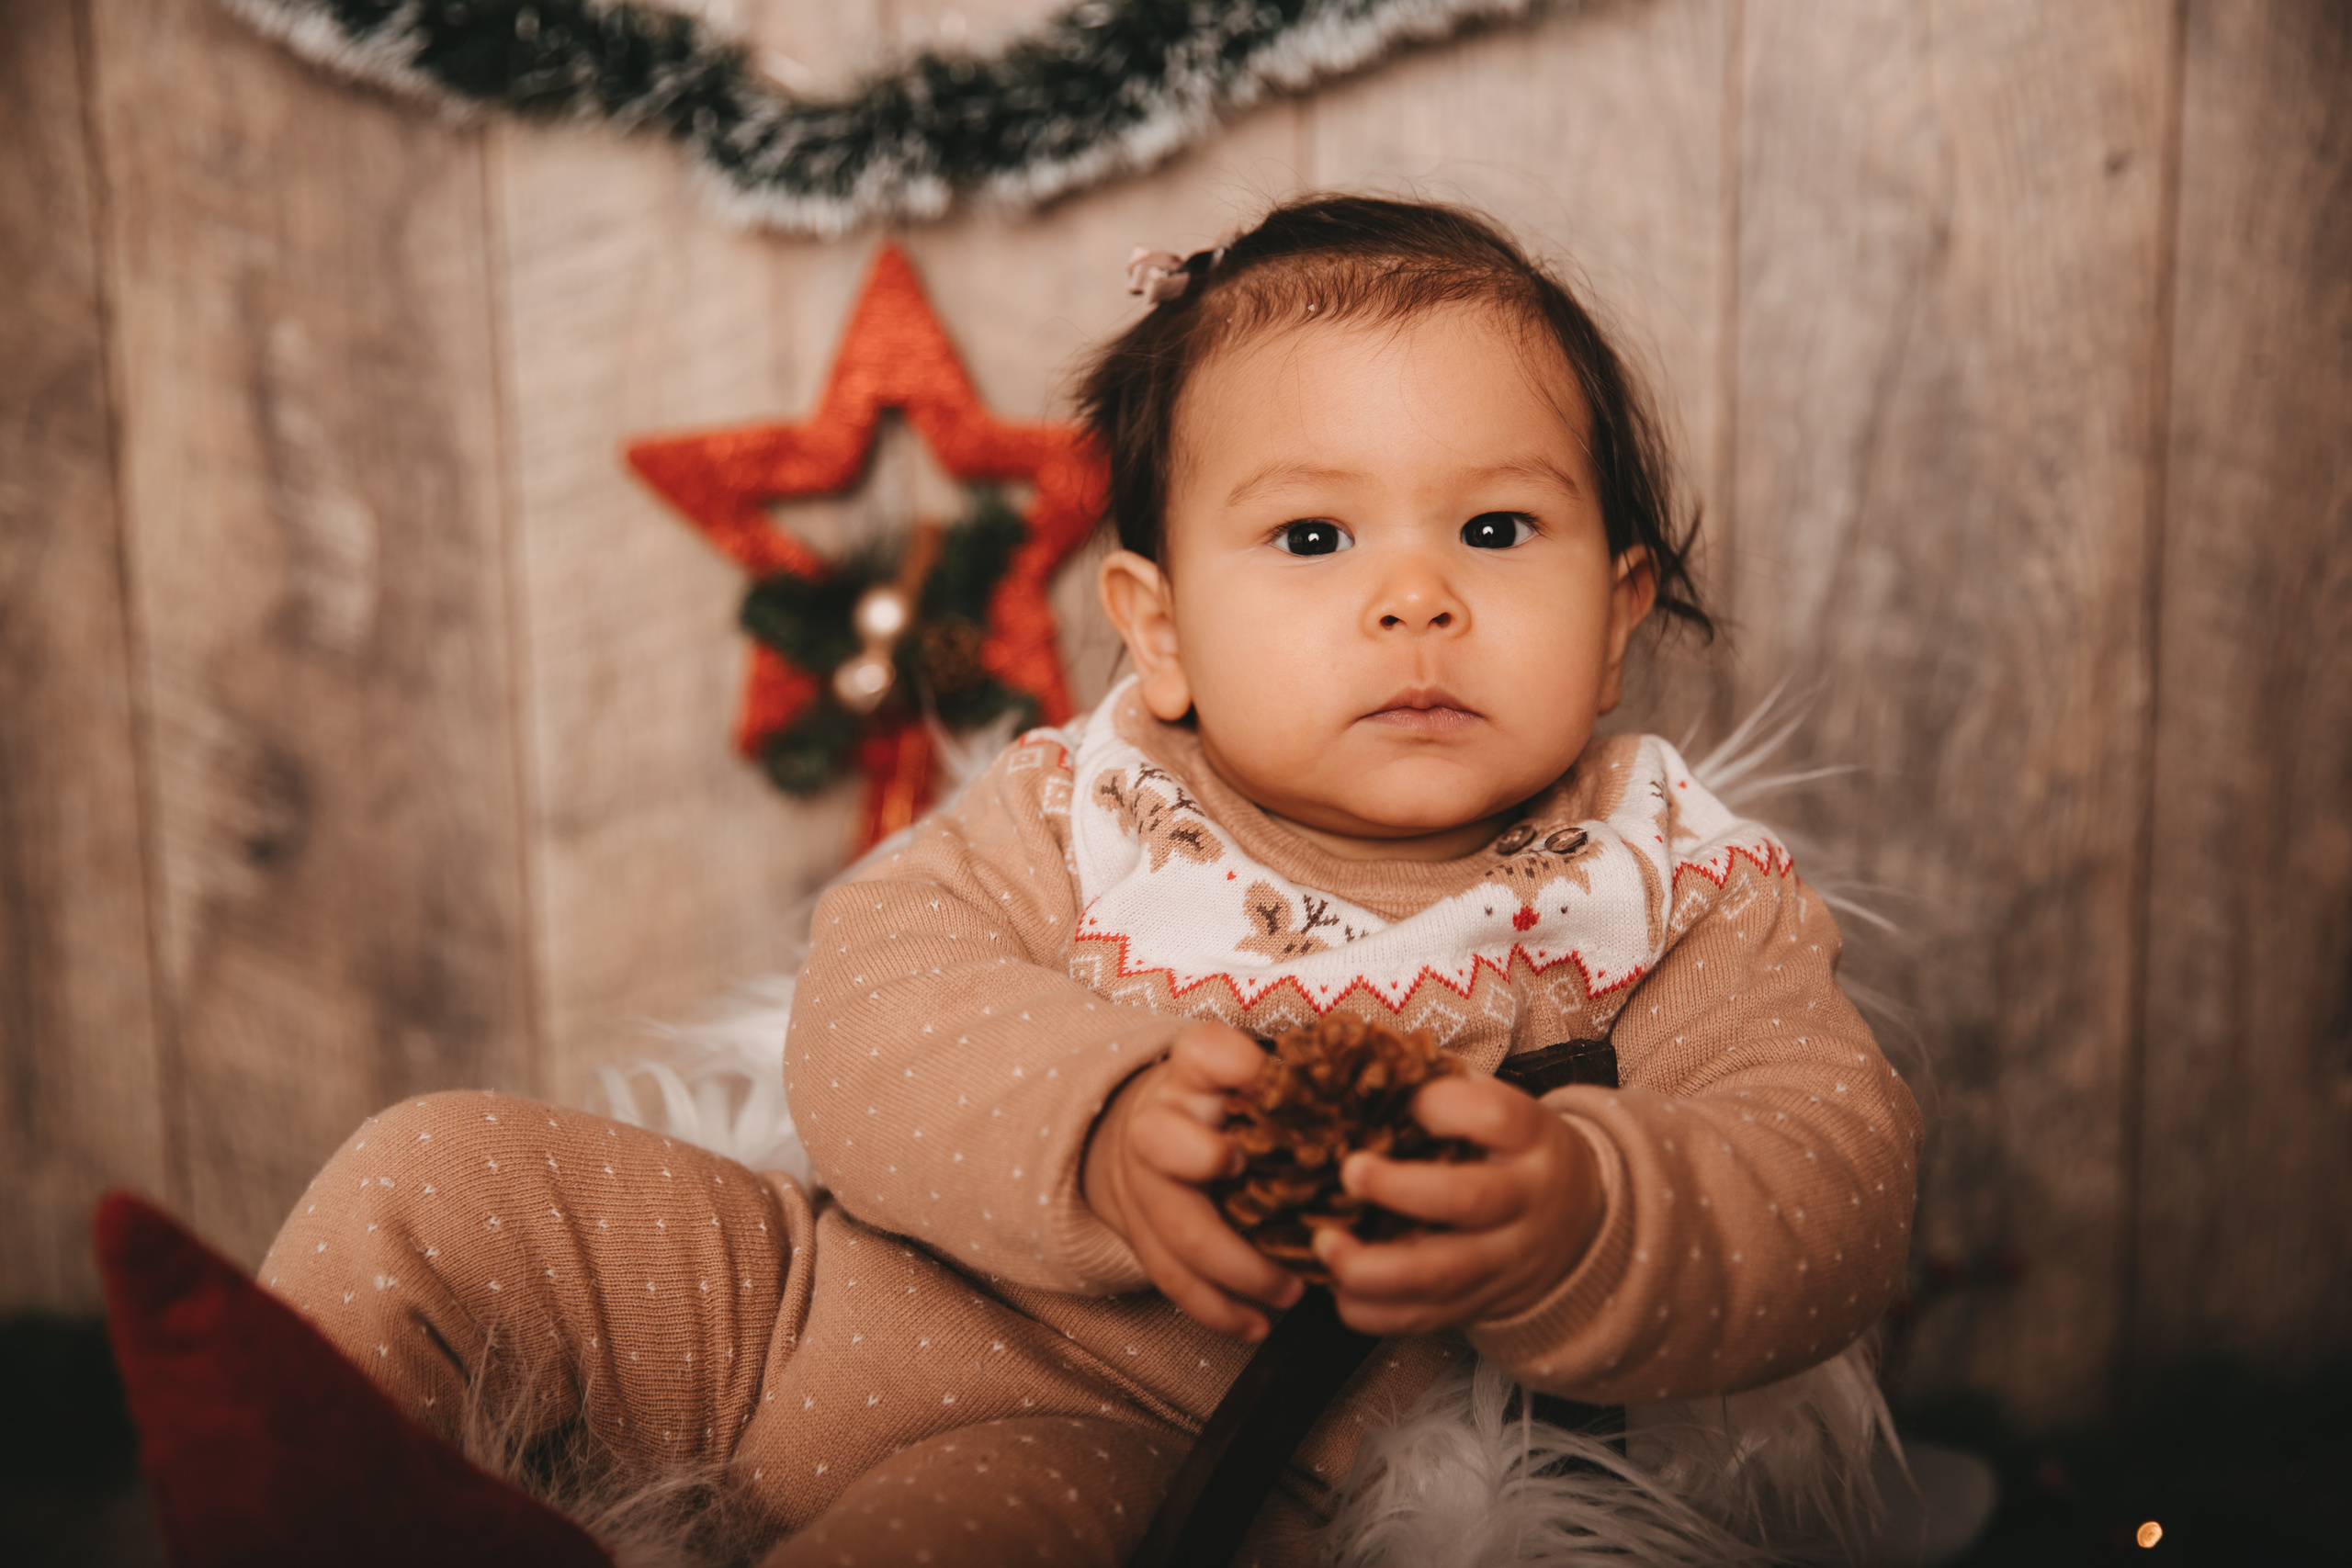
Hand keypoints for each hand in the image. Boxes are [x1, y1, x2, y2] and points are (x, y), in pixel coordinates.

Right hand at [1082, 1021, 1303, 1339]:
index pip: (1204, 1053)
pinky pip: (1171, 1279)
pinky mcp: (1143, 1235)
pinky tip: (1256, 1326)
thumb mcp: (1256, 1074)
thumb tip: (1395, 1083)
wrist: (1151, 1135)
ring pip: (1174, 1229)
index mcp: (1193, 1073)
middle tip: (1268, 1194)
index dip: (1232, 1067)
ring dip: (1233, 1268)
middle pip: (1163, 1142)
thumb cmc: (1225, 1103)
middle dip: (1207, 1166)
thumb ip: (1304, 1077)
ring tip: (1290, 1293)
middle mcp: (1158, 1124)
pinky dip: (1215, 1309)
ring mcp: (1145, 1184)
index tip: (1264, 1081)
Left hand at [1313, 1074, 1603, 1335]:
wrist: (1580, 1224)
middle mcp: (1522, 1200)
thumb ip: (1444, 1090)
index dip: (1443, 1105)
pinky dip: (1373, 1311)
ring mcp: (1502, 1260)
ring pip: (1442, 1274)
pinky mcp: (1478, 1303)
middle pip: (1468, 1199)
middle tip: (1349, 1172)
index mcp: (1530, 1138)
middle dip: (1401, 1190)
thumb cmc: (1515, 1152)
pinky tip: (1338, 1289)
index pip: (1495, 1116)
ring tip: (1325, 1244)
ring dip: (1373, 1266)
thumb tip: (1362, 1057)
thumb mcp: (1502, 1110)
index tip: (1403, 1100)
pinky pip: (1423, 1319)